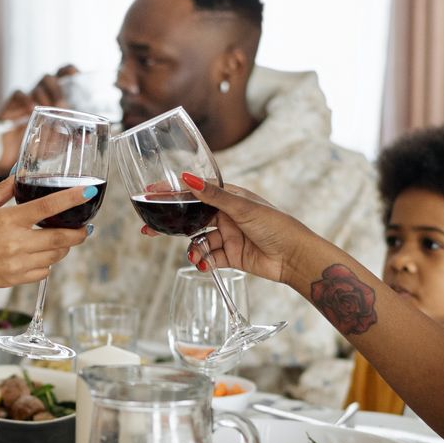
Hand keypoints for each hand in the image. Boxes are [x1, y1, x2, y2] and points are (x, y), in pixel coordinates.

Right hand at [0, 64, 78, 172]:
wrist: (10, 155)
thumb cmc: (35, 146)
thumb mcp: (56, 143)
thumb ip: (70, 138)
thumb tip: (88, 140)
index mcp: (54, 99)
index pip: (62, 76)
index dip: (69, 71)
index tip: (76, 77)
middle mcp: (41, 96)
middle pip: (50, 78)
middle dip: (58, 87)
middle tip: (62, 104)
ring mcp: (26, 99)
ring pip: (37, 86)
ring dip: (45, 96)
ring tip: (49, 111)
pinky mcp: (11, 105)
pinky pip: (18, 93)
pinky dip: (26, 99)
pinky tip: (31, 110)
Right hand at [0, 176, 89, 298]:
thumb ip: (1, 192)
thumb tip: (18, 176)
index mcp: (6, 220)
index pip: (49, 207)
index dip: (72, 199)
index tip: (88, 192)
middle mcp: (15, 244)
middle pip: (61, 238)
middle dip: (79, 233)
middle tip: (84, 227)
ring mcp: (15, 265)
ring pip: (54, 257)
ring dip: (62, 248)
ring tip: (59, 238)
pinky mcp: (12, 280)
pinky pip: (42, 273)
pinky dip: (46, 263)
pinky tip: (39, 255)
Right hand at [142, 174, 312, 285]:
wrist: (293, 256)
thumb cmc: (275, 225)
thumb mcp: (241, 207)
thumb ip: (213, 196)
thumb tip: (187, 178)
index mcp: (229, 198)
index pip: (195, 192)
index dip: (173, 193)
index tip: (151, 193)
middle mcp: (226, 215)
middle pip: (191, 218)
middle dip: (172, 225)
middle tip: (149, 230)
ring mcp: (228, 236)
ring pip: (199, 241)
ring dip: (193, 249)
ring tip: (195, 255)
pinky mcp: (231, 256)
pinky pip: (209, 258)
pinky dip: (204, 261)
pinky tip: (203, 264)